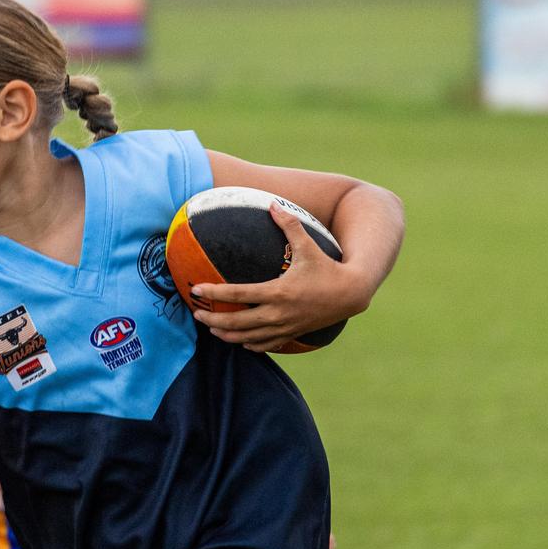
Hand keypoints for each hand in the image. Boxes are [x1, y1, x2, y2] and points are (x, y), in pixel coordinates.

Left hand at [191, 204, 372, 351]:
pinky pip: (265, 345)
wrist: (351, 294)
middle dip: (213, 319)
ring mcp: (284, 327)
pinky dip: (248, 344)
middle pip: (237, 322)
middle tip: (196, 313)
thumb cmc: (328, 267)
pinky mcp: (291, 334)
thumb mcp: (309, 245)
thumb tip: (273, 203)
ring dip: (226, 335)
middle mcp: (278, 313)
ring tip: (211, 328)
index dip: (214, 293)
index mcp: (278, 291)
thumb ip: (289, 225)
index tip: (196, 290)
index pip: (237, 294)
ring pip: (247, 338)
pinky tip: (238, 340)